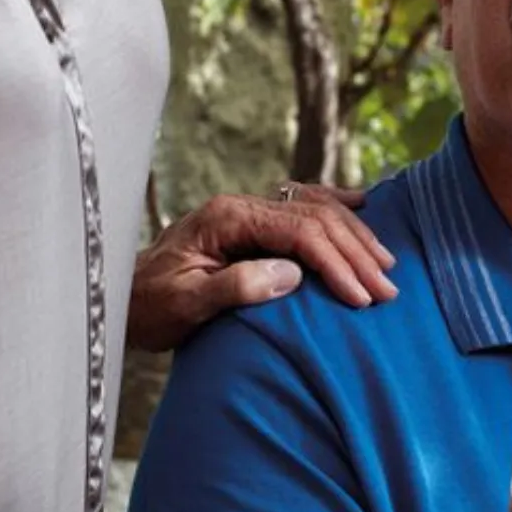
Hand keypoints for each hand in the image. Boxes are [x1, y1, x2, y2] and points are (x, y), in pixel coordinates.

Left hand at [127, 183, 399, 352]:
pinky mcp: (253, 222)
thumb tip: (292, 274)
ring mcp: (249, 210)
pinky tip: (363, 206)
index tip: (361, 295)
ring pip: (317, 207)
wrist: (123, 298)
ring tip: (386, 264)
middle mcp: (242, 205)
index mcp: (227, 218)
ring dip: (355, 235)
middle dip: (356, 252)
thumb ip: (236, 286)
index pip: (298, 231)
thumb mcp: (186, 304)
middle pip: (316, 216)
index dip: (335, 262)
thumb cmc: (151, 306)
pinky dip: (337, 206)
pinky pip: (304, 204)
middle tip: (388, 288)